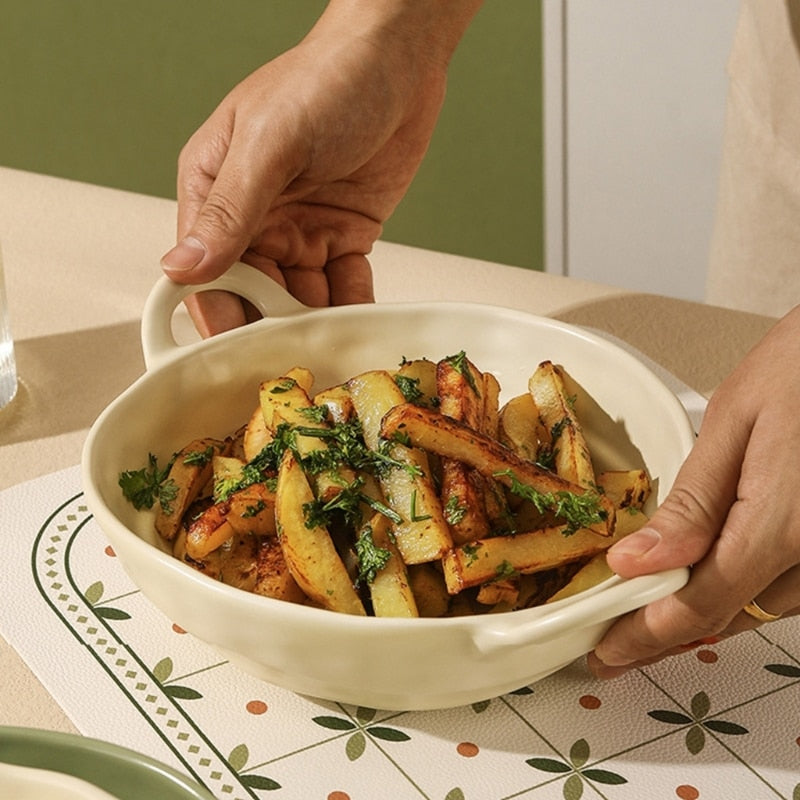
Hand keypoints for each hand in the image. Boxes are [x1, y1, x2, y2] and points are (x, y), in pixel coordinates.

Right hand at [161, 1, 481, 336]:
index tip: (234, 357)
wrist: (400, 61)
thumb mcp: (271, 144)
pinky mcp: (343, 236)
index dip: (218, 316)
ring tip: (329, 352)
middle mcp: (255, 218)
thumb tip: (182, 267)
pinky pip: (343, 286)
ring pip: (300, 297)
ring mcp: (300, 230)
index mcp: (215, 190)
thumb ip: (230, 210)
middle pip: (253, 294)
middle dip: (270, 329)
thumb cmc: (327, 80)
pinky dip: (351, 307)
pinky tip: (359, 328)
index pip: (205, 270)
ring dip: (314, 324)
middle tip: (290, 364)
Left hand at [588, 304, 799, 677]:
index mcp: (783, 525)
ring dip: (698, 618)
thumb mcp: (735, 423)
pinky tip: (700, 586)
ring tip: (642, 621)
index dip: (644, 636)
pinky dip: (734, 593)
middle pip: (727, 618)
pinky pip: (782, 588)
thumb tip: (635, 562)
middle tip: (612, 645)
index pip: (699, 605)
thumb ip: (692, 501)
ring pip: (757, 610)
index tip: (604, 651)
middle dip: (663, 636)